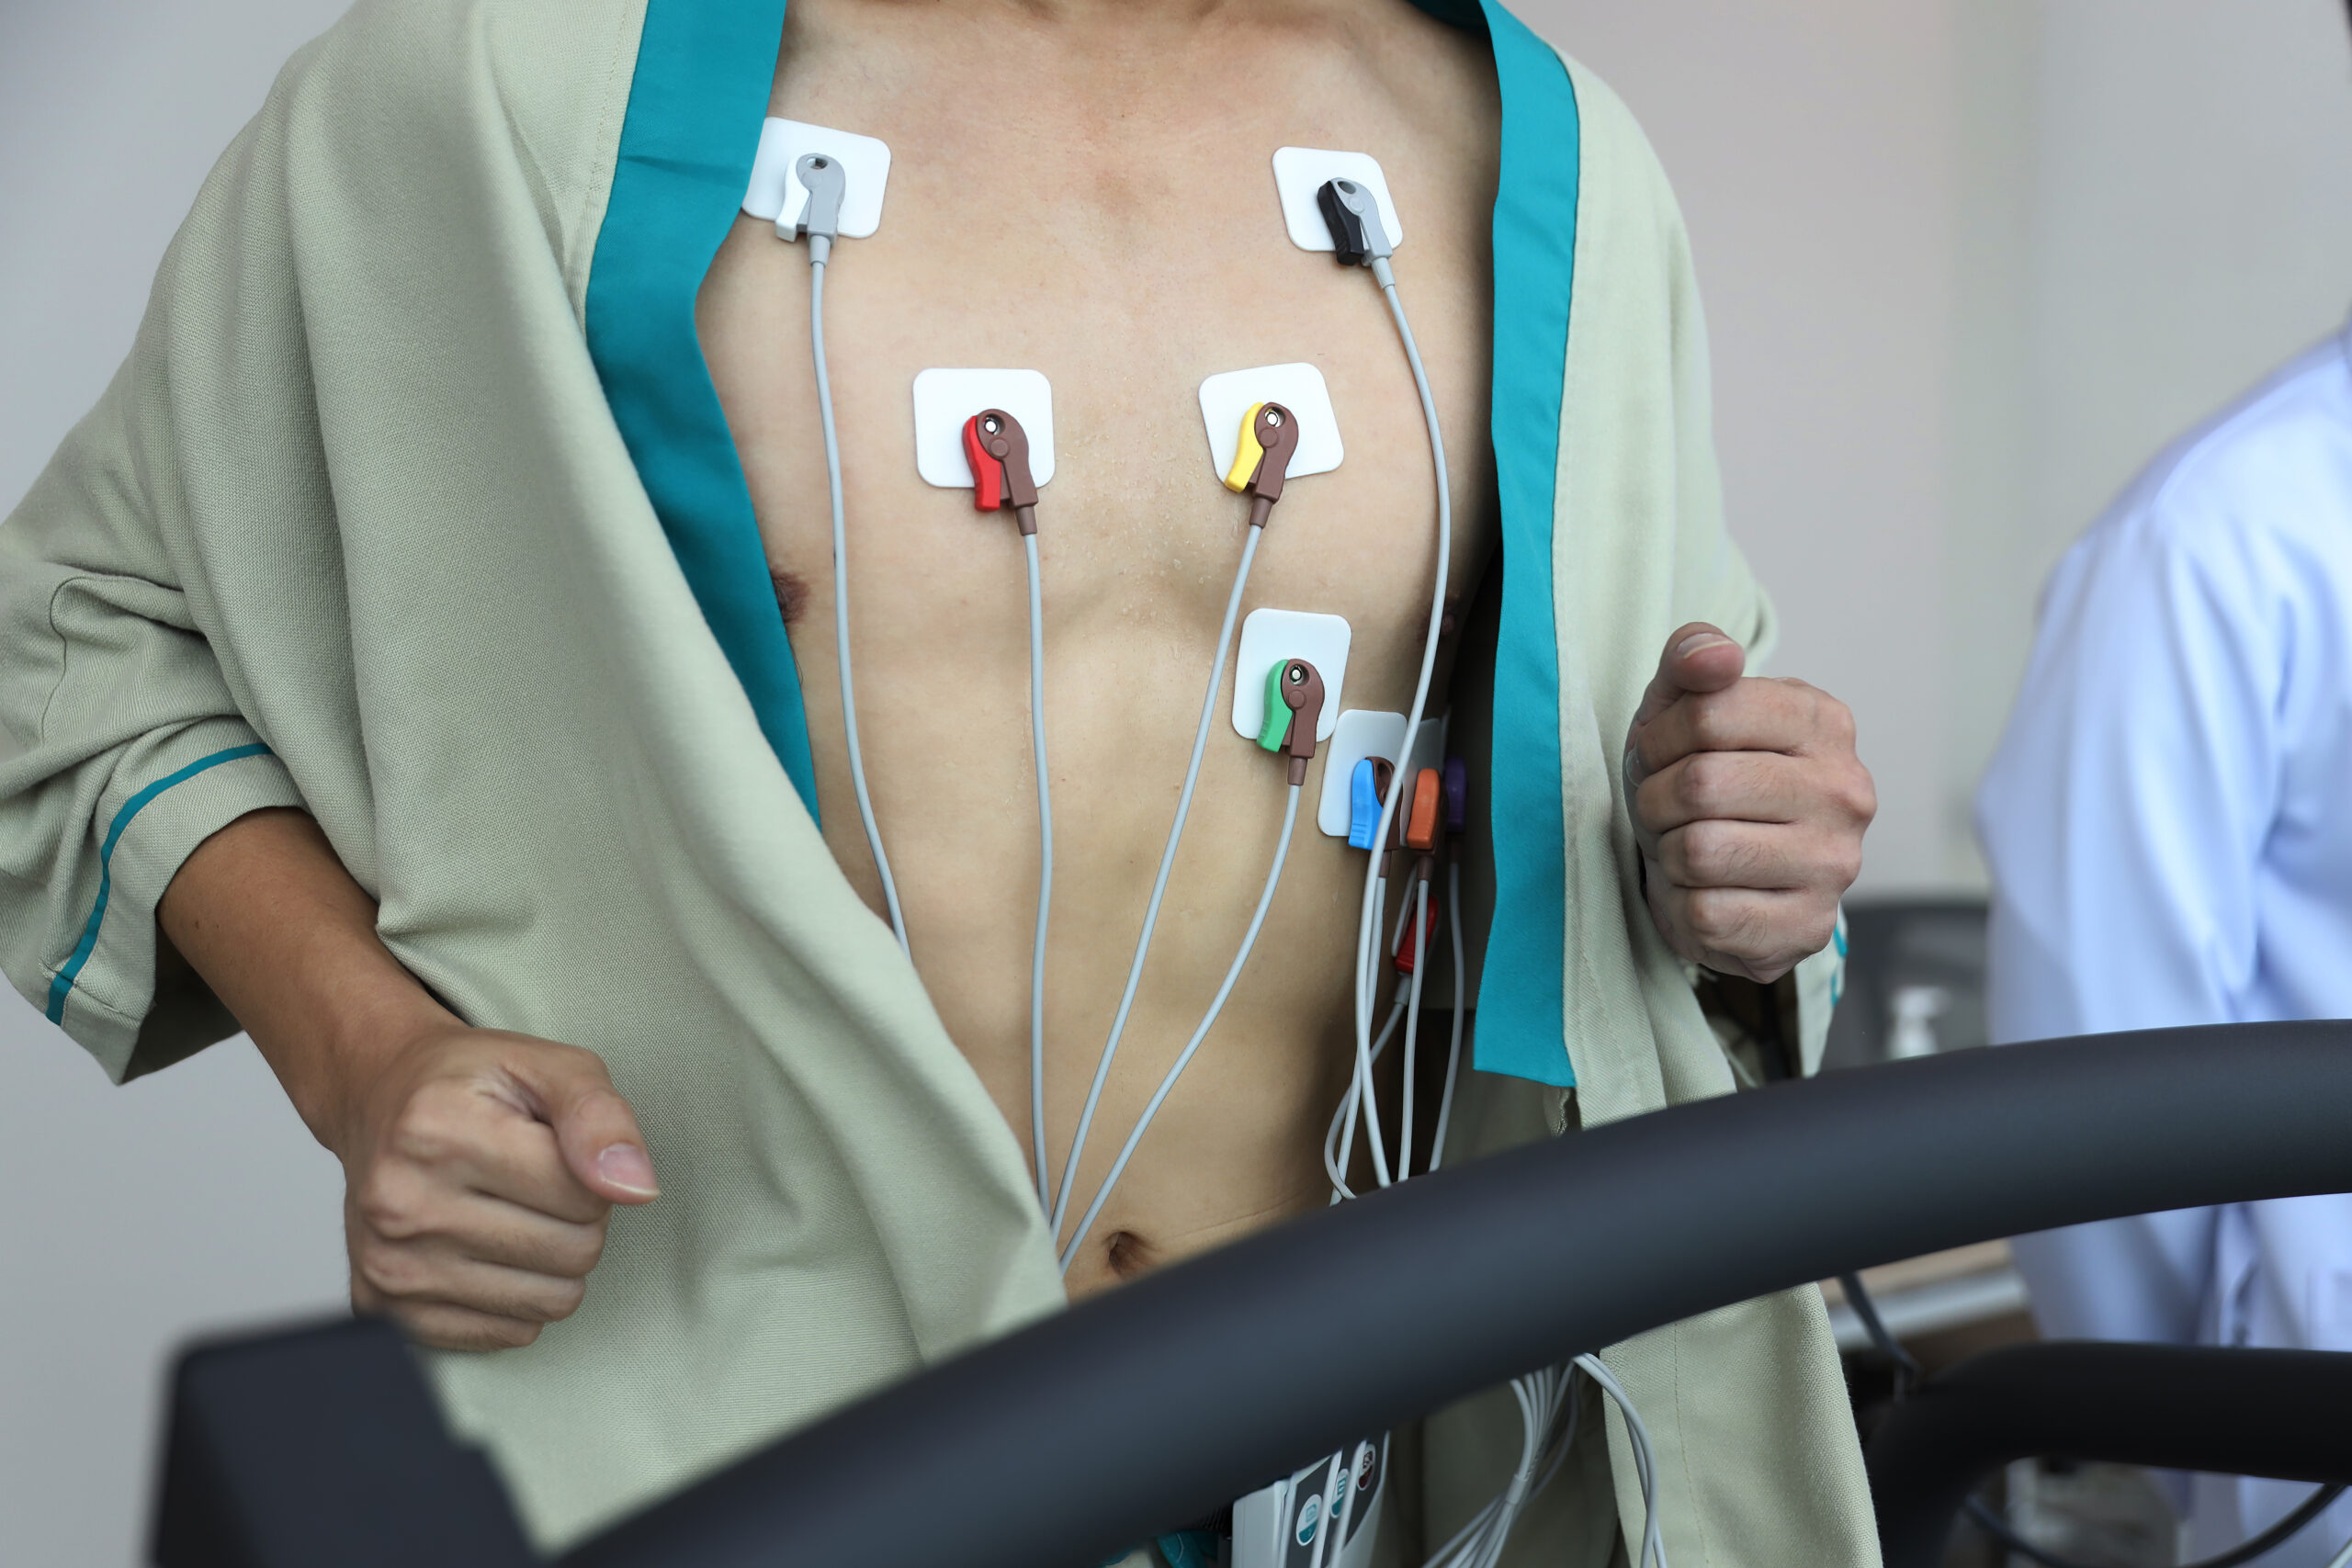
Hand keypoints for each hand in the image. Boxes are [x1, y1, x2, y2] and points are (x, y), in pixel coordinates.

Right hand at [332, 1021, 658, 1350]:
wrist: (376, 1101)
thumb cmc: (468, 1083)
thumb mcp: (546, 1064)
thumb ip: (600, 1116)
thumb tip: (635, 1188)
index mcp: (438, 1131)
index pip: (584, 1194)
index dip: (591, 1171)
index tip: (553, 1147)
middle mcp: (402, 1204)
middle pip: (574, 1252)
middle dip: (578, 1217)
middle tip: (535, 1180)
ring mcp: (389, 1265)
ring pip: (550, 1302)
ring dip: (552, 1261)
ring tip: (512, 1210)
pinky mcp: (388, 1311)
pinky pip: (510, 1334)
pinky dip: (517, 1296)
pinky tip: (485, 1247)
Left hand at [1624, 623, 1874, 983]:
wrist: (1721, 871)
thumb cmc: (1702, 777)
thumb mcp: (1685, 705)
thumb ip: (1692, 657)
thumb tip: (1714, 655)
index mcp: (1823, 722)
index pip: (1710, 713)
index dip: (1660, 737)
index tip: (1662, 751)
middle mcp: (1846, 792)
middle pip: (1701, 785)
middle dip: (1656, 798)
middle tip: (1666, 807)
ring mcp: (1834, 865)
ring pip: (1699, 854)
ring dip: (1667, 853)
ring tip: (1685, 846)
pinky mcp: (1807, 928)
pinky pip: (1705, 915)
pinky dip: (1680, 905)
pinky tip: (1703, 892)